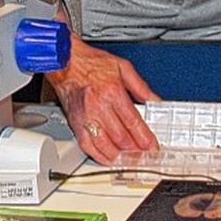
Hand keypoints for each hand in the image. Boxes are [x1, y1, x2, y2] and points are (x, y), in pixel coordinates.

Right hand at [47, 34, 159, 163]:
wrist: (64, 61)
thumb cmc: (90, 62)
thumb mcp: (122, 66)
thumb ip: (141, 86)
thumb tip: (155, 101)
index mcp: (112, 91)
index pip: (132, 122)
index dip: (145, 137)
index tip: (152, 146)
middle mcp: (98, 106)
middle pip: (121, 137)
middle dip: (136, 150)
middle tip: (145, 154)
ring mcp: (85, 117)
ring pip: (106, 145)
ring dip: (120, 156)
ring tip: (131, 159)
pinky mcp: (75, 123)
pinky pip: (88, 146)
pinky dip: (100, 156)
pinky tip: (110, 159)